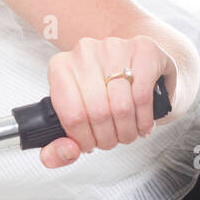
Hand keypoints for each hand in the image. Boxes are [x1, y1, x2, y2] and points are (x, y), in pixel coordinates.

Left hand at [41, 35, 178, 169]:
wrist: (129, 62)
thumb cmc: (100, 90)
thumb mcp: (72, 117)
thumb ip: (56, 147)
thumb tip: (68, 152)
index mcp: (61, 67)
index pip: (71, 115)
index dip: (83, 139)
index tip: (89, 145)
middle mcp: (85, 53)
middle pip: (97, 113)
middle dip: (107, 138)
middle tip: (111, 141)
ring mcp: (115, 48)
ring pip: (121, 107)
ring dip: (127, 132)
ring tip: (126, 134)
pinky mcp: (143, 50)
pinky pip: (143, 97)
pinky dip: (143, 120)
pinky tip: (142, 124)